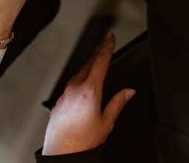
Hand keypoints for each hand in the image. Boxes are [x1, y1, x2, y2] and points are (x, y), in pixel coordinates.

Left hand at [42, 33, 134, 155]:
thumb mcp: (106, 123)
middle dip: (98, 52)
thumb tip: (129, 92)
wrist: (60, 152)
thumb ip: (118, 103)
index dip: (106, 46)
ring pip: (79, 72)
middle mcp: (76, 87)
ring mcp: (65, 92)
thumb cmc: (82, 142)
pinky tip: (83, 82)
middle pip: (89, 63)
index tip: (110, 37)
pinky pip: (71, 82)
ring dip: (88, 64)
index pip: (100, 61)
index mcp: (90, 90)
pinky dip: (80, 77)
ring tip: (96, 61)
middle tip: (104, 43)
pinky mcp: (59, 100)